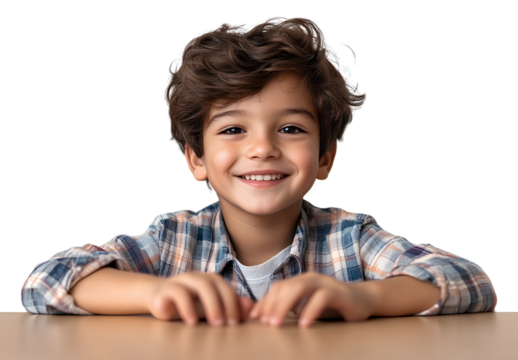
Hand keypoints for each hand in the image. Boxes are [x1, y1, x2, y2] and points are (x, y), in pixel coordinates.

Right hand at [146, 271, 253, 326]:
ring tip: (214, 324)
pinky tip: (192, 321)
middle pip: (215, 284)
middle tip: (227, 324)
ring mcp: (182, 280)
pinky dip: (187, 306)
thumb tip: (250, 306)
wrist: (159, 300)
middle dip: (224, 304)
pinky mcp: (167, 288)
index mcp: (211, 281)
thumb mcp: (210, 309)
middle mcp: (198, 277)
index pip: (226, 289)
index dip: (234, 304)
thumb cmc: (189, 306)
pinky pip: (178, 292)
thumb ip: (229, 307)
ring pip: (200, 284)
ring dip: (210, 304)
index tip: (236, 323)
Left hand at [248, 271, 375, 327]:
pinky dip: (310, 310)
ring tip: (277, 323)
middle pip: (286, 286)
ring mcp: (325, 283)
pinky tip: (303, 324)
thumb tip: (267, 317)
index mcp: (301, 280)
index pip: (278, 288)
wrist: (364, 300)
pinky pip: (322, 298)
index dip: (265, 301)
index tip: (254, 317)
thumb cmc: (333, 305)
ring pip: (300, 288)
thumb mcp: (308, 305)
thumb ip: (292, 307)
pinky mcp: (339, 292)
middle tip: (265, 322)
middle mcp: (311, 278)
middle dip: (272, 304)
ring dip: (285, 305)